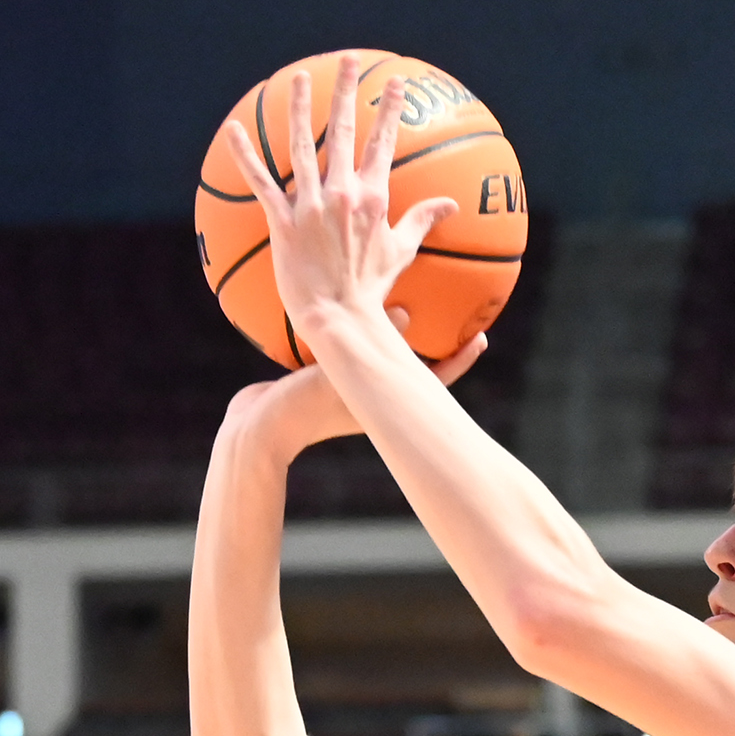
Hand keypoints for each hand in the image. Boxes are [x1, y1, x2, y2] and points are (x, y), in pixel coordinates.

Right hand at [221, 319, 487, 462]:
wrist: (254, 434)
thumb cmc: (296, 410)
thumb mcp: (333, 375)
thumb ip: (366, 345)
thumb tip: (407, 313)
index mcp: (378, 400)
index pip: (432, 382)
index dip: (459, 362)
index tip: (481, 339)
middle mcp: (367, 396)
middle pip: (411, 368)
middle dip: (432, 343)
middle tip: (451, 315)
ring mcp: (344, 391)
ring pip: (379, 356)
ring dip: (391, 333)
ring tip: (403, 301)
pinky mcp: (319, 382)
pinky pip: (345, 349)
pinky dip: (351, 330)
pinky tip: (343, 306)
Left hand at [224, 54, 458, 358]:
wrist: (341, 318)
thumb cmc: (370, 290)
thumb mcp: (401, 253)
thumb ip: (422, 222)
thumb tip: (450, 205)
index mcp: (372, 198)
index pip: (383, 144)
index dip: (389, 111)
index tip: (394, 84)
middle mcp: (342, 194)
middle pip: (344, 132)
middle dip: (346, 92)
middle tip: (348, 62)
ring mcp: (311, 206)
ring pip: (303, 146)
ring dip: (301, 108)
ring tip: (299, 79)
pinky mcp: (282, 222)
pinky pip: (261, 183)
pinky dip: (245, 156)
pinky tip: (234, 131)